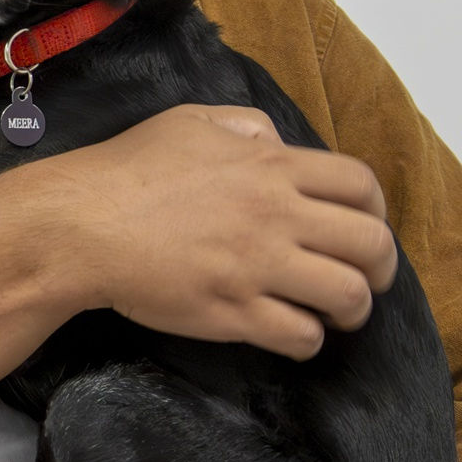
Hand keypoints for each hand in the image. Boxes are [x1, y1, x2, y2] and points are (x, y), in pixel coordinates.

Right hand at [41, 105, 397, 359]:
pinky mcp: (233, 312)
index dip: (377, 210)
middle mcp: (277, 216)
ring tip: (336, 314)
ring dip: (353, 309)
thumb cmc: (129, 169)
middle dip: (381, 267)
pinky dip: (308, 339)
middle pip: (371, 244)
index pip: (361, 186)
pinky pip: (299, 334)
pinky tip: (294, 332)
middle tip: (365, 279)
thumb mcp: (191, 122)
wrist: (81, 225)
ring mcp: (258, 267)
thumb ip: (245, 126)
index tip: (366, 227)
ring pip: (347, 296)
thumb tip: (277, 142)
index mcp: (272, 166)